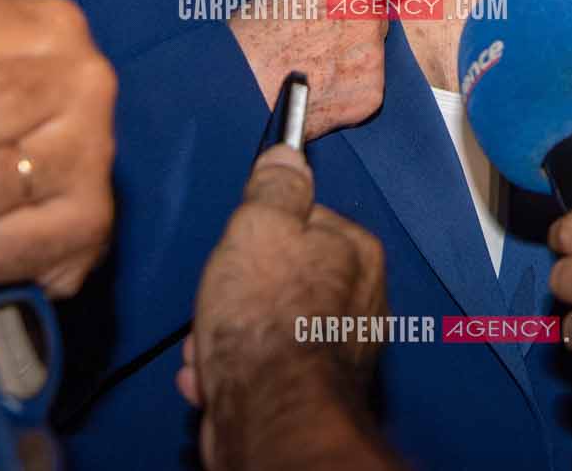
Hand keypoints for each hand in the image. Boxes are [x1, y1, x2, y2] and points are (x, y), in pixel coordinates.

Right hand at [179, 147, 388, 470]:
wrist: (267, 412)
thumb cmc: (265, 318)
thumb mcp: (259, 225)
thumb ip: (275, 187)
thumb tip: (286, 157)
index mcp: (356, 251)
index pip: (304, 220)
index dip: (258, 233)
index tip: (238, 247)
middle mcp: (360, 302)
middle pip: (280, 277)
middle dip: (237, 292)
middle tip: (220, 301)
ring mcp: (338, 352)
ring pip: (264, 325)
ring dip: (224, 336)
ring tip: (211, 347)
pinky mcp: (311, 394)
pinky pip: (260, 368)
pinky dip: (231, 373)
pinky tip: (216, 378)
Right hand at [228, 0, 413, 139]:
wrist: (238, 93)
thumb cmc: (248, 42)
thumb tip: (334, 8)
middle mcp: (367, 21)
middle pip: (377, 22)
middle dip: (357, 32)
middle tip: (321, 47)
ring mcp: (372, 61)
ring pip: (371, 57)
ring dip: (352, 63)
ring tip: (314, 74)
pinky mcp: (370, 97)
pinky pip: (366, 89)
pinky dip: (349, 92)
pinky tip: (320, 94)